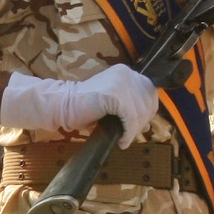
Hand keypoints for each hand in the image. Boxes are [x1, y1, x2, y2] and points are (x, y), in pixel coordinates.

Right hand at [0, 66, 159, 147]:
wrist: (63, 106)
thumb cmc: (86, 109)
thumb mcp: (114, 107)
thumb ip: (130, 110)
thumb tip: (147, 125)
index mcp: (127, 73)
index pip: (150, 93)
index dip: (147, 112)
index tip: (136, 128)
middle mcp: (127, 73)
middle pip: (148, 102)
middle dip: (141, 123)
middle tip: (128, 136)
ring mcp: (121, 82)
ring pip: (141, 111)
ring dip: (134, 130)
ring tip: (123, 139)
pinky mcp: (115, 94)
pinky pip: (130, 118)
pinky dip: (128, 132)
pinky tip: (121, 140)